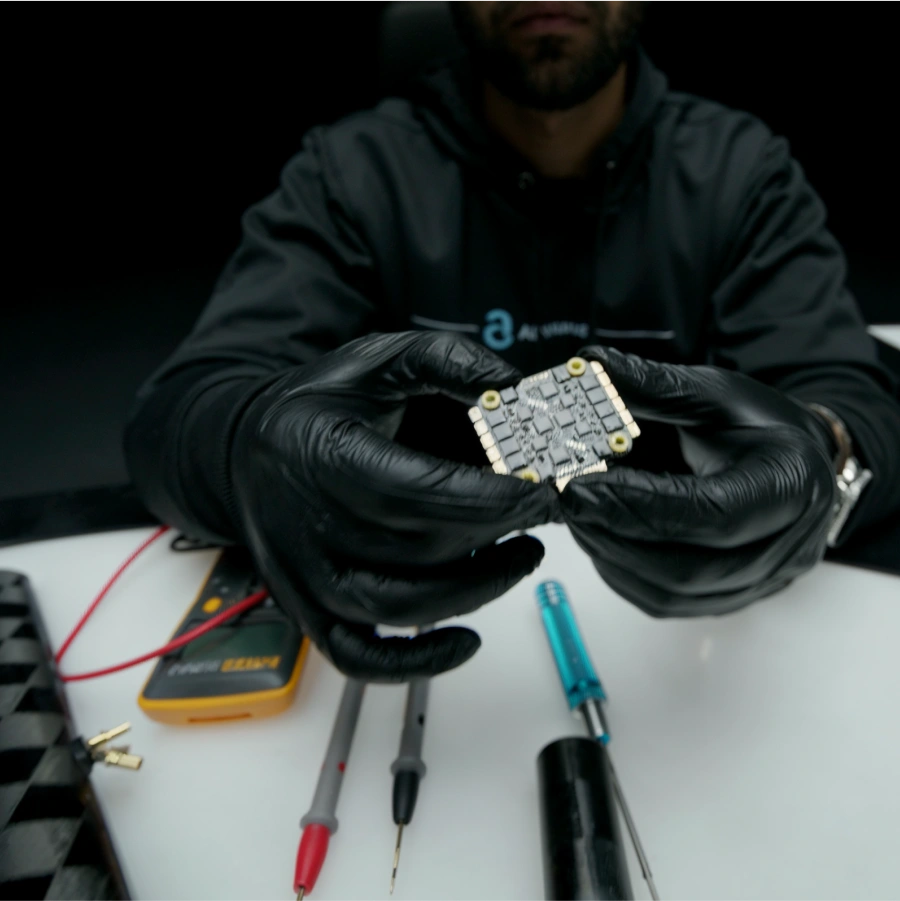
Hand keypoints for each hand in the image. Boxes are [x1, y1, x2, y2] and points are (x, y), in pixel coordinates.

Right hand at [230, 332, 557, 680]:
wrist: (243, 448)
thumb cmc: (318, 404)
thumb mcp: (378, 357)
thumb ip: (448, 362)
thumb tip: (515, 391)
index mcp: (322, 454)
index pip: (413, 491)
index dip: (487, 498)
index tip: (541, 490)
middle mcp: (304, 524)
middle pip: (416, 551)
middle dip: (496, 535)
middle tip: (545, 512)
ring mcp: (303, 575)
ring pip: (398, 607)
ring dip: (475, 589)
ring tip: (524, 554)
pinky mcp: (307, 609)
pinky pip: (358, 656)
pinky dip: (416, 662)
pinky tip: (466, 640)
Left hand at [560, 347, 836, 615]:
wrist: (788, 461)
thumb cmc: (754, 427)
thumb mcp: (712, 392)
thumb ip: (654, 385)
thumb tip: (590, 364)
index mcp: (788, 484)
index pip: (713, 514)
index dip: (640, 505)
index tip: (580, 486)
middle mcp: (784, 547)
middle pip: (687, 568)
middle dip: (614, 534)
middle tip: (565, 500)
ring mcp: (757, 582)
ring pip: (670, 594)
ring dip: (609, 554)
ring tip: (576, 513)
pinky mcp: (725, 599)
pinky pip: (663, 602)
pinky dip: (619, 571)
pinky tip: (598, 534)